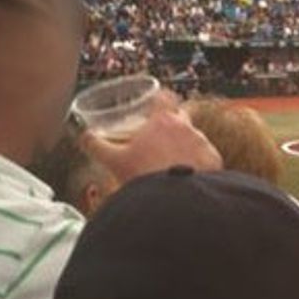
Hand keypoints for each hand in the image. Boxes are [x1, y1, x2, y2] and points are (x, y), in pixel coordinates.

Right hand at [80, 91, 221, 183]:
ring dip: (185, 148)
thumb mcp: (114, 160)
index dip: (159, 99)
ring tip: (173, 165)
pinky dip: (199, 165)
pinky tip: (188, 177)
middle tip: (160, 140)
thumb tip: (84, 136)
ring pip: (194, 139)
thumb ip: (96, 145)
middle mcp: (187, 127)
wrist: (175, 202)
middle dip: (172, 125)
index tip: (155, 105)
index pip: (164, 96)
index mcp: (163, 120)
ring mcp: (203, 144)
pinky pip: (207, 158)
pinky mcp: (215, 162)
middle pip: (181, 116)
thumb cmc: (144, 177)